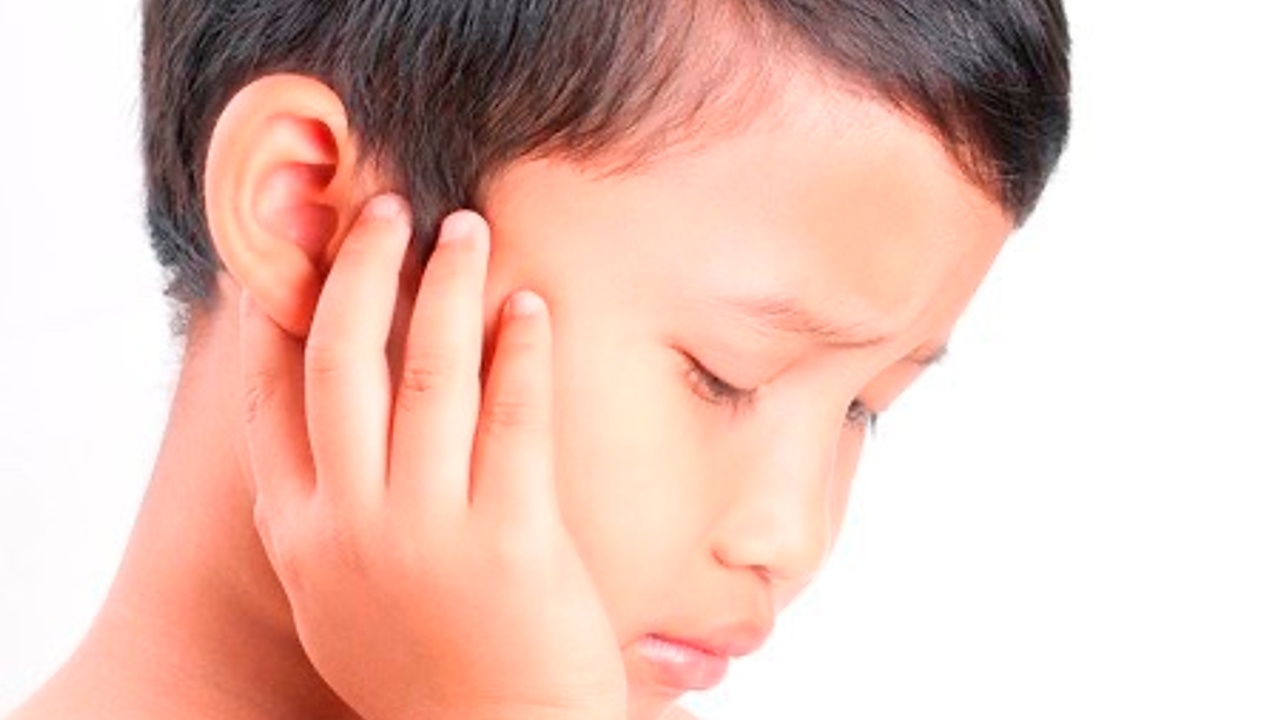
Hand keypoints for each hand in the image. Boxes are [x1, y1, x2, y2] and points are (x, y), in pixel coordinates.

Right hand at [239, 195, 626, 719]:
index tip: (296, 247)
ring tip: (468, 228)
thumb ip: (327, 515)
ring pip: (429, 372)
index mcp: (303, 536)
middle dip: (360, 268)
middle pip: (341, 360)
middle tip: (387, 210)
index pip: (270, 398)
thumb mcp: (342, 599)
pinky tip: (530, 306)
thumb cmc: (426, 670)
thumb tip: (332, 426)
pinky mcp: (513, 540)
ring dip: (446, 284)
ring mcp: (429, 533)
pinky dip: (521, 348)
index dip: (280, 310)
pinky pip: (516, 416)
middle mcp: (353, 526)